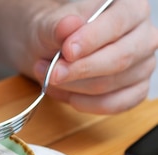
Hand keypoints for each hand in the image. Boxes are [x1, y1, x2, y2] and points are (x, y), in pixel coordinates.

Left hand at [32, 0, 157, 113]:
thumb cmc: (56, 34)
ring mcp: (143, 64)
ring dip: (74, 87)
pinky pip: (114, 104)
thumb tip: (68, 25)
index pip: (117, 24)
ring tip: (49, 77)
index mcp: (131, 7)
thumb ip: (57, 26)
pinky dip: (85, 104)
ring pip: (111, 84)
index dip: (91, 40)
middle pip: (119, 59)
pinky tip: (67, 94)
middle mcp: (145, 35)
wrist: (52, 51)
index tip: (66, 51)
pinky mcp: (136, 90)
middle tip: (52, 73)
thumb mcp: (50, 24)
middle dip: (80, 70)